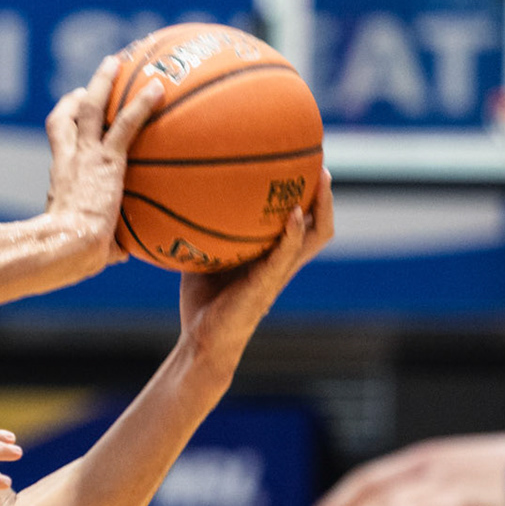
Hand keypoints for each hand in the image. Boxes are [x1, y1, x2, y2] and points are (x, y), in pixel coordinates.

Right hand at [43, 56, 163, 274]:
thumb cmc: (72, 256)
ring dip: (104, 82)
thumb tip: (120, 253)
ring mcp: (86, 157)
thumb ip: (105, 242)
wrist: (66, 247)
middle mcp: (69, 160)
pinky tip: (159, 88)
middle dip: (85, 92)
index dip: (66, 117)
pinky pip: (125, 124)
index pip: (61, 139)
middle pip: (70, 115)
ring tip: (118, 61)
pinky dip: (141, 104)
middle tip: (102, 74)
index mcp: (61, 177)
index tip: (77, 104)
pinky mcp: (107, 161)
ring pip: (91, 108)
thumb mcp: (85, 245)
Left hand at [177, 171, 336, 366]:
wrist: (201, 342)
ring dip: (321, 207)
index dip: (308, 196)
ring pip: (315, 236)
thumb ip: (201, 233)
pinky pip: (287, 256)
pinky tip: (294, 215)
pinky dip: (293, 235)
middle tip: (320, 165)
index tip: (304, 164)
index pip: (301, 220)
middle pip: (320, 224)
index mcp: (272, 256)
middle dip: (325, 195)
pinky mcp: (266, 285)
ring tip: (320, 180)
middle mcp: (282, 262)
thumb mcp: (203, 258)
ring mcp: (278, 274)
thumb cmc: (203, 303)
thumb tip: (179, 201)